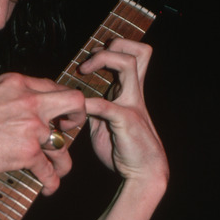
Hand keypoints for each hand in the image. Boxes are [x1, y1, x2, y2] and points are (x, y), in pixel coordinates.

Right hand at [0, 72, 86, 194]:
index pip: (52, 86)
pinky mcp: (27, 152)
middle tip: (69, 127)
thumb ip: (10, 93)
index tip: (57, 112)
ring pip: (63, 144)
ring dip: (64, 160)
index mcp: (20, 84)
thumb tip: (19, 100)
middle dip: (78, 116)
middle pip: (75, 102)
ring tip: (60, 167)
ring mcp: (32, 127)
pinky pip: (49, 169)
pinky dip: (51, 181)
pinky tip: (49, 185)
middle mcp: (31, 102)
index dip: (58, 101)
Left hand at [78, 39, 168, 184]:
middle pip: (138, 51)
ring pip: (129, 64)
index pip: (134, 55)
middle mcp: (134, 92)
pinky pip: (105, 104)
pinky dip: (87, 103)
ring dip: (104, 60)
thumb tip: (76, 97)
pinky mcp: (126, 120)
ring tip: (84, 70)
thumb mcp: (104, 121)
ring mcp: (132, 104)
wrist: (143, 173)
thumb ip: (95, 106)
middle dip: (114, 45)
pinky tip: (78, 110)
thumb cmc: (123, 147)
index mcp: (129, 91)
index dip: (111, 49)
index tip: (88, 62)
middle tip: (90, 61)